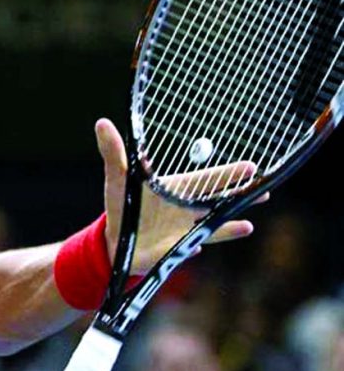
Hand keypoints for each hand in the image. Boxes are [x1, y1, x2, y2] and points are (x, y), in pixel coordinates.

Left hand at [95, 118, 261, 273]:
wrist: (115, 240)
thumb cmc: (120, 205)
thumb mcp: (117, 177)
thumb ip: (112, 152)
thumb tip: (102, 122)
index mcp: (175, 188)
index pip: (206, 179)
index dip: (228, 173)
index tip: (252, 166)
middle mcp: (185, 206)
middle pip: (218, 197)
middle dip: (240, 192)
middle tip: (267, 186)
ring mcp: (186, 227)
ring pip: (215, 221)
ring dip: (232, 220)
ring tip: (254, 217)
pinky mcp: (180, 247)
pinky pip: (202, 242)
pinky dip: (214, 238)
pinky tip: (239, 230)